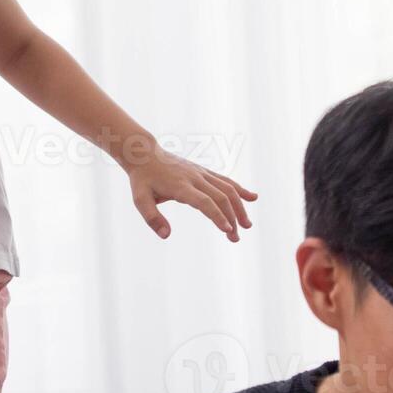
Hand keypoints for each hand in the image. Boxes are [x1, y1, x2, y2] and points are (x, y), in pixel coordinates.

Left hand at [126, 145, 256, 241]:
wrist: (145, 154)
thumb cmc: (142, 180)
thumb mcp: (140, 200)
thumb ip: (152, 218)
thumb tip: (166, 236)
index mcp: (180, 186)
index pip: (203, 201)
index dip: (217, 216)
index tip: (228, 231)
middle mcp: (194, 178)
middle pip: (220, 197)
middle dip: (231, 218)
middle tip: (235, 238)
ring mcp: (201, 173)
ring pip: (227, 188)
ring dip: (239, 207)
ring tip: (247, 225)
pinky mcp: (203, 171)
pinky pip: (225, 180)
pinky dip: (240, 189)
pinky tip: (253, 198)